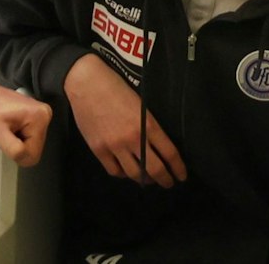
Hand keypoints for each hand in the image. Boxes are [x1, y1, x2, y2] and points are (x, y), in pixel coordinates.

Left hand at [0, 81, 51, 167]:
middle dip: (14, 147)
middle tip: (1, 134)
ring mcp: (37, 115)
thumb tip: (26, 159)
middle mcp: (43, 114)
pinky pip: (25, 139)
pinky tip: (5, 128)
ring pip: (28, 146)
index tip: (4, 139)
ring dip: (13, 143)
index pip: (33, 156)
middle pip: (32, 151)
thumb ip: (14, 149)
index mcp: (39, 117)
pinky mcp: (31, 117)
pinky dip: (13, 137)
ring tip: (2, 130)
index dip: (15, 153)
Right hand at [64, 54, 187, 187]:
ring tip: (147, 179)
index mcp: (148, 124)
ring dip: (144, 180)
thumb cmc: (117, 88)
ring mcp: (115, 146)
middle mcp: (134, 138)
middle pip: (155, 169)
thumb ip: (149, 126)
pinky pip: (114, 171)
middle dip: (165, 180)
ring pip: (134, 174)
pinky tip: (126, 170)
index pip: (169, 153)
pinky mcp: (98, 150)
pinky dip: (123, 174)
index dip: (178, 168)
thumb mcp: (141, 104)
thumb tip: (157, 146)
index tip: (181, 176)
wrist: (87, 84)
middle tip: (168, 183)